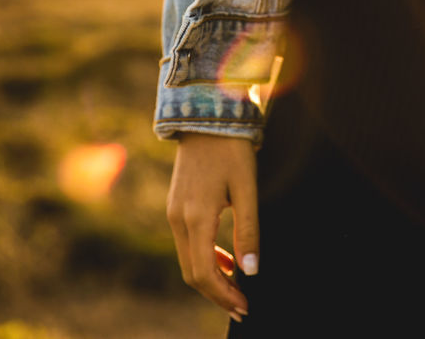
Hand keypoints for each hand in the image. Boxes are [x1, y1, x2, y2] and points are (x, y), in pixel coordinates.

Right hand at [166, 133, 258, 322]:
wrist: (206, 118)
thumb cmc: (232, 150)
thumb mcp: (247, 188)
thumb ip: (249, 230)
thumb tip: (251, 270)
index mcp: (195, 217)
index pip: (204, 272)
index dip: (224, 295)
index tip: (245, 306)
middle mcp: (178, 219)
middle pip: (193, 273)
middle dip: (217, 294)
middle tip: (243, 307)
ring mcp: (173, 213)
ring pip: (188, 260)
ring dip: (212, 278)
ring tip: (239, 288)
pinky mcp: (176, 207)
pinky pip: (188, 244)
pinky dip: (206, 259)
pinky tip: (228, 261)